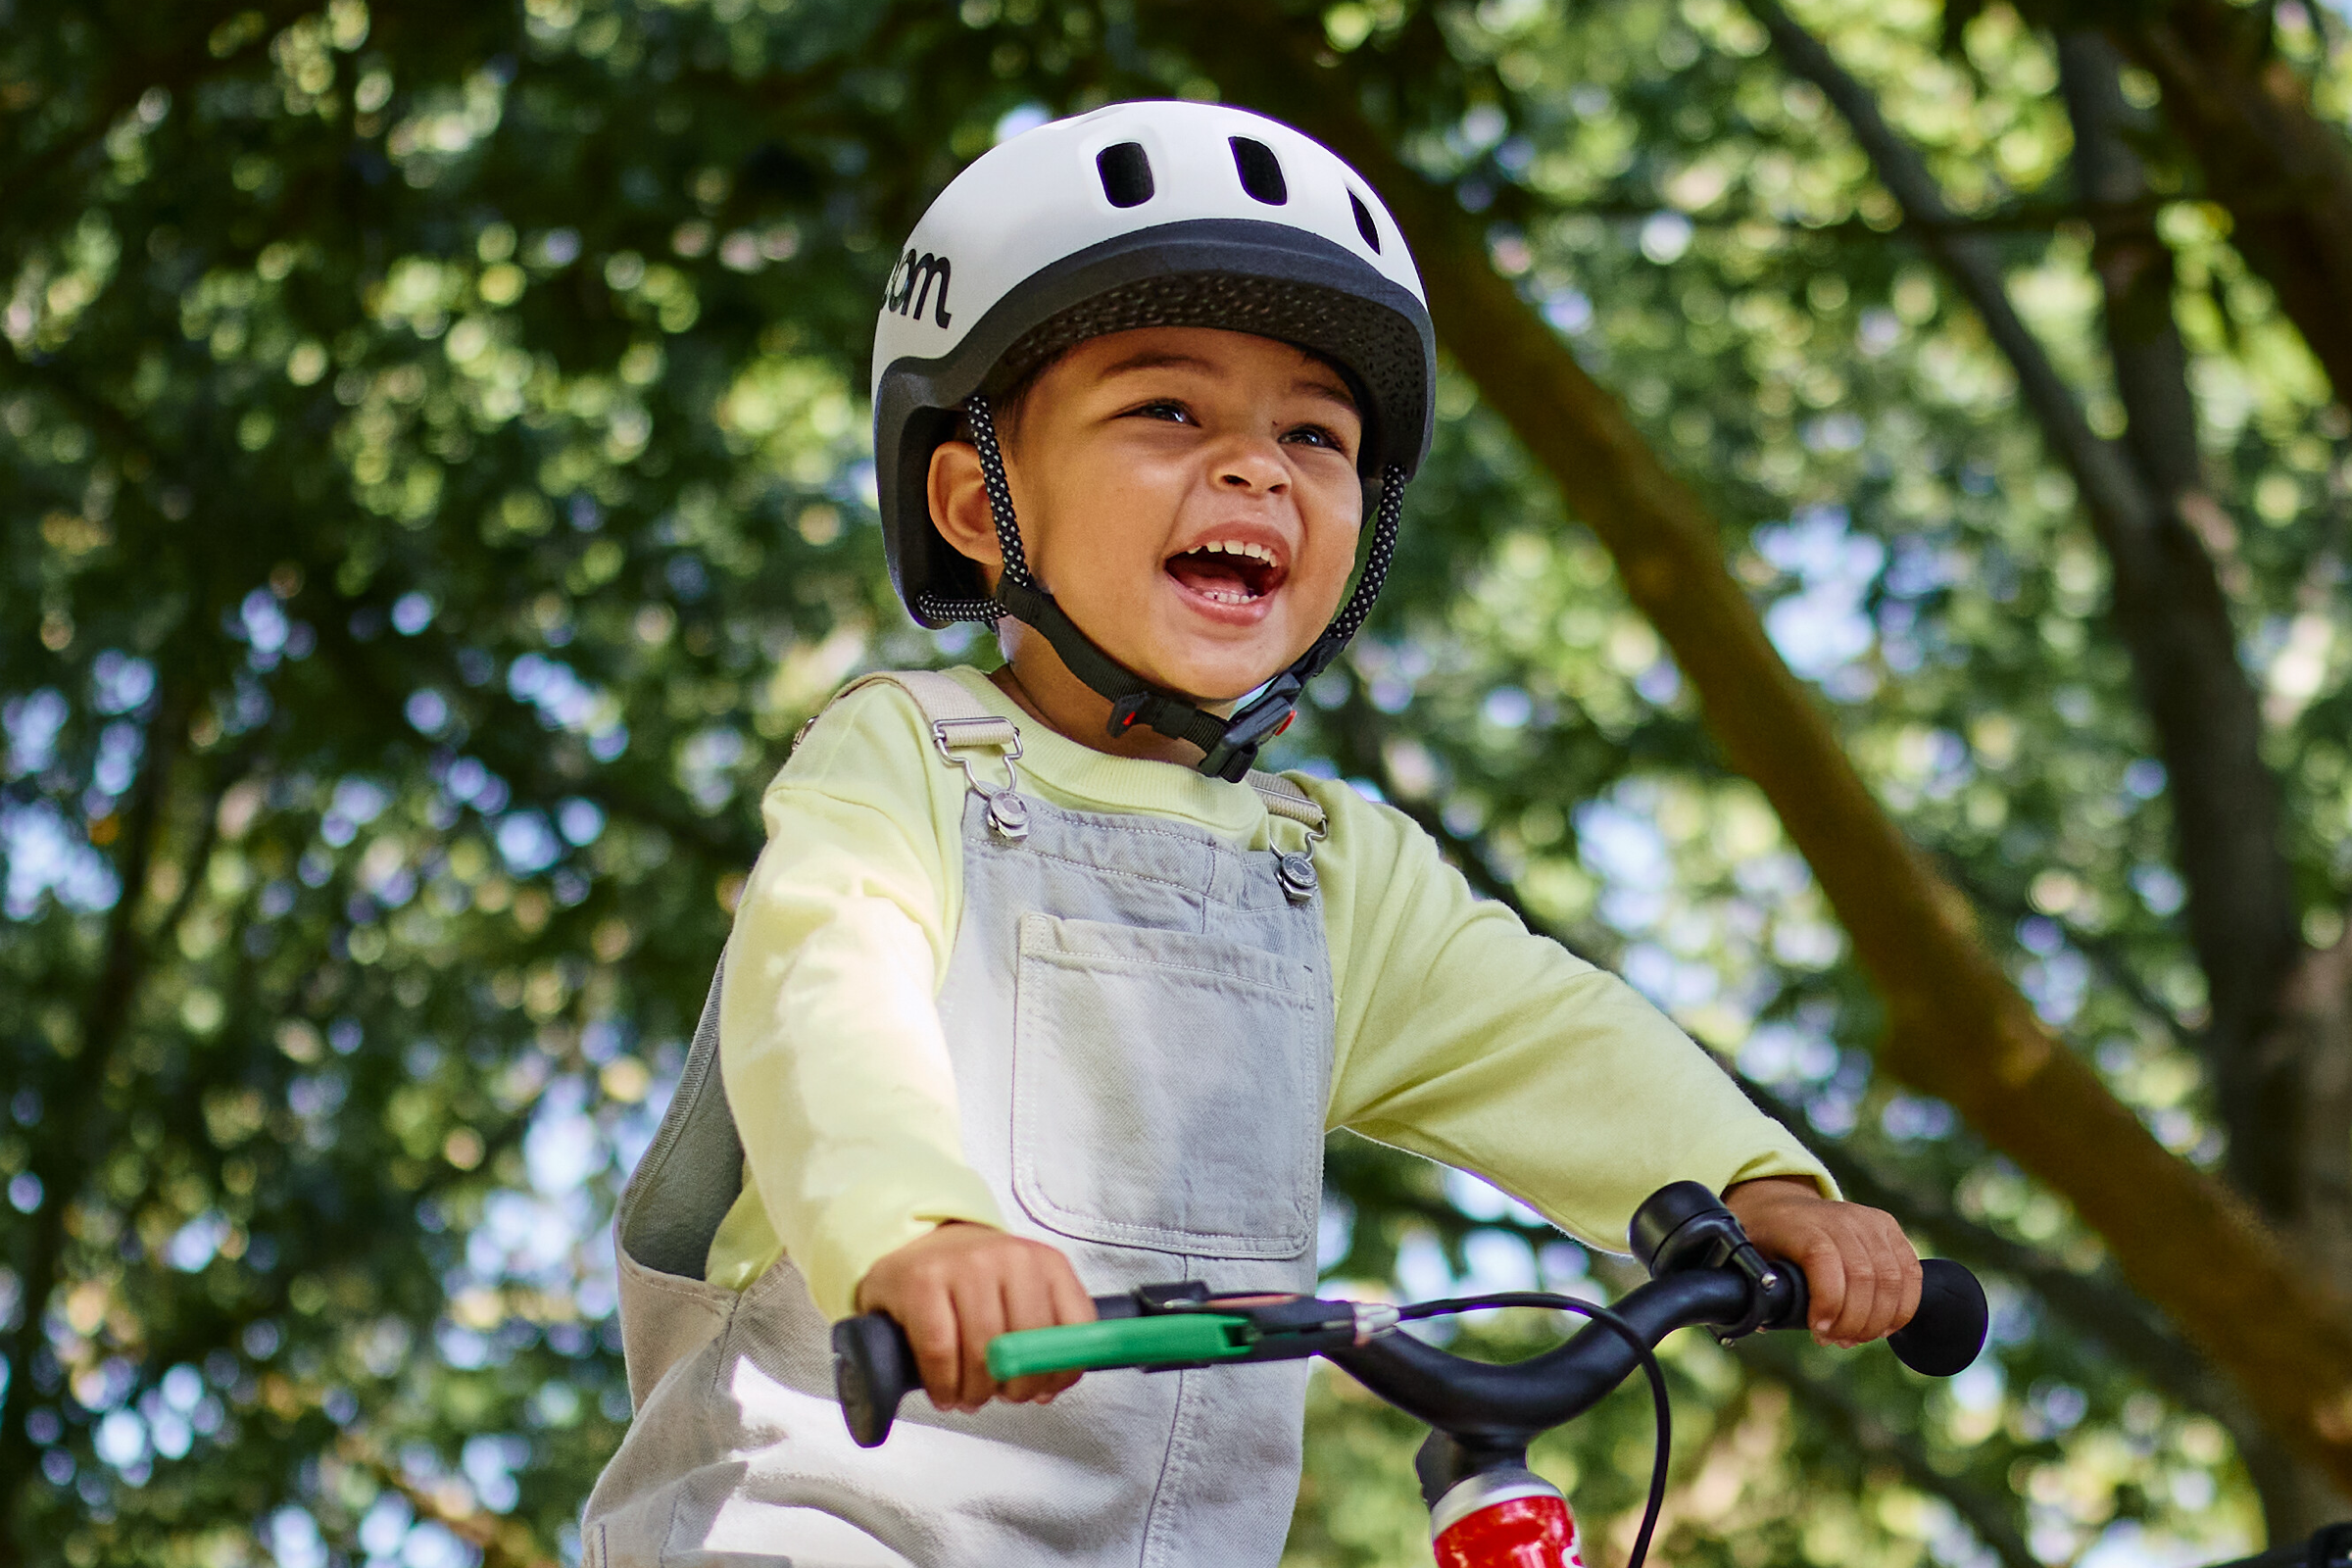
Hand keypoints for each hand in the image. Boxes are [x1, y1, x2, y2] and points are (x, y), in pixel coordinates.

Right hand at [853, 1221, 1095, 1411]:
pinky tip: (945, 1393)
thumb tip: (1048, 1388)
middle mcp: (1010, 1258)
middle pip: (1025, 1344)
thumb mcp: (1026, 1295)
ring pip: (981, 1352)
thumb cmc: (977, 1284)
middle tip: (1000, 1395)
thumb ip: (1048, 1335)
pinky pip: (940, 1351)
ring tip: (970, 1396)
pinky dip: (944, 1384)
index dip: (1060, 1370)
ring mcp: (964, 1266)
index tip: (1043, 1390)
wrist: (921, 1246)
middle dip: (1015, 1387)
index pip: (1075, 1327)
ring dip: (976, 1391)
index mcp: (1046, 1263)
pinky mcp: (922, 1282)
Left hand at [1725, 1177, 1920, 1348]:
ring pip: (1892, 1278)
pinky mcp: (1889, 1227)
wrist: (1780, 1204)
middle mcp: (1839, 1216)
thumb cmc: (1763, 1238)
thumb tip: (1765, 1322)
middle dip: (1854, 1322)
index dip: (1828, 1302)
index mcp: (1799, 1223)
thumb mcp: (1745, 1257)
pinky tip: (1883, 1326)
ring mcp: (1868, 1219)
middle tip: (1836, 1340)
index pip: (1824, 1260)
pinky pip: (1910, 1272)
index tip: (1818, 1332)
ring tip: (1855, 1337)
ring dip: (1879, 1320)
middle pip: (1865, 1276)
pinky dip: (1902, 1306)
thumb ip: (1754, 1287)